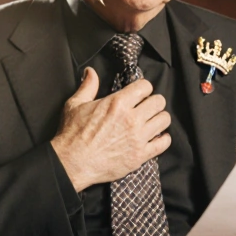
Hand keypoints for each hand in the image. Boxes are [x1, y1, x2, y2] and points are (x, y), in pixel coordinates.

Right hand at [51, 68, 171, 191]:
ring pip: (164, 120)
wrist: (71, 163)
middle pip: (159, 102)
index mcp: (117, 103)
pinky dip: (162, 139)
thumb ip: (88, 86)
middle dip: (153, 102)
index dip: (143, 88)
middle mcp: (131, 119)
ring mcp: (137, 138)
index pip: (145, 86)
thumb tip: (91, 72)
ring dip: (159, 118)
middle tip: (146, 107)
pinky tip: (155, 137)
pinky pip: (163, 143)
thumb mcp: (75, 105)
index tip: (139, 93)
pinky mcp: (140, 155)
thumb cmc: (72, 135)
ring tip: (151, 121)